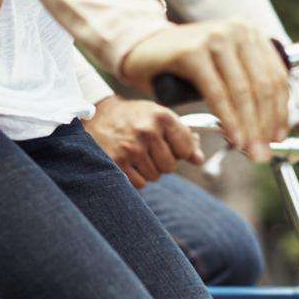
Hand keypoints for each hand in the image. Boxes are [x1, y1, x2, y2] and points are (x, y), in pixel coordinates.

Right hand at [84, 96, 204, 188]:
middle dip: (163, 161)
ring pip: (155, 176)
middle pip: (170, 166)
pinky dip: (136, 177)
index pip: (186, 149)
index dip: (179, 151)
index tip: (170, 145)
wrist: (99, 115)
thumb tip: (198, 160)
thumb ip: (183, 137)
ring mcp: (131, 148)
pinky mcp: (117, 162)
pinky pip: (140, 184)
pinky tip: (128, 162)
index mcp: (162, 117)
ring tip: (137, 153)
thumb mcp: (160, 118)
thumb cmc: (135, 117)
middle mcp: (147, 131)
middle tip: (150, 149)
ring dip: (149, 170)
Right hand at [119, 19, 290, 161]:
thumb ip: (247, 83)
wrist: (142, 51)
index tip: (278, 136)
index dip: (280, 111)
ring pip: (243, 92)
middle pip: (262, 85)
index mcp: (249, 32)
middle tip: (264, 152)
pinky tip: (234, 138)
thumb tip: (271, 124)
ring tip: (251, 150)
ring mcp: (215, 38)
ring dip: (250, 128)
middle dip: (265, 125)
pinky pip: (218, 93)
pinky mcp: (193, 52)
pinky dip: (229, 120)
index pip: (275, 76)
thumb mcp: (223, 68)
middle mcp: (236, 30)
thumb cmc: (184, 65)